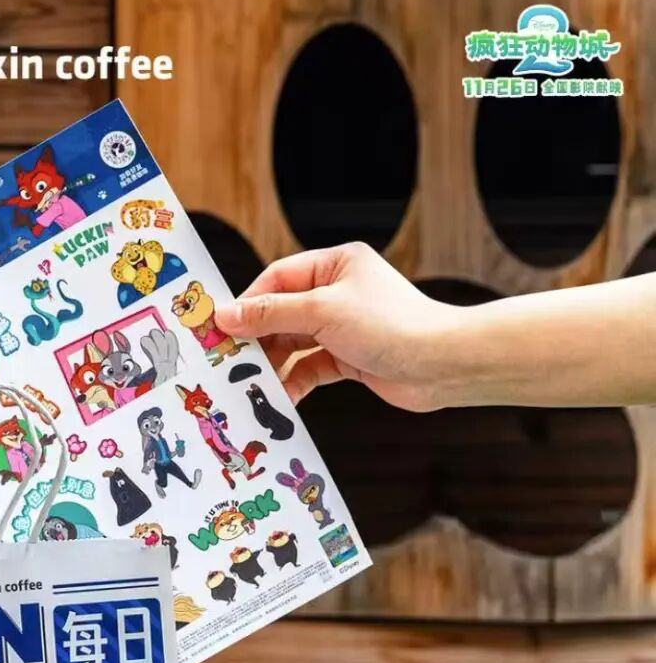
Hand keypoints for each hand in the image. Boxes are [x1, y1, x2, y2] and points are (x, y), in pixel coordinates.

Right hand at [215, 242, 459, 411]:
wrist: (441, 365)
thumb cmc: (390, 325)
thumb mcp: (322, 313)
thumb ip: (272, 314)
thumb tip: (226, 314)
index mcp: (336, 265)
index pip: (278, 279)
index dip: (248, 303)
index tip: (220, 328)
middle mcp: (339, 293)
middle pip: (283, 314)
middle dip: (258, 339)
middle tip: (228, 360)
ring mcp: (344, 327)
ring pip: (295, 345)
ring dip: (275, 365)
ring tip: (251, 384)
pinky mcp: (350, 358)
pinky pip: (311, 369)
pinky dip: (296, 382)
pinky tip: (282, 398)